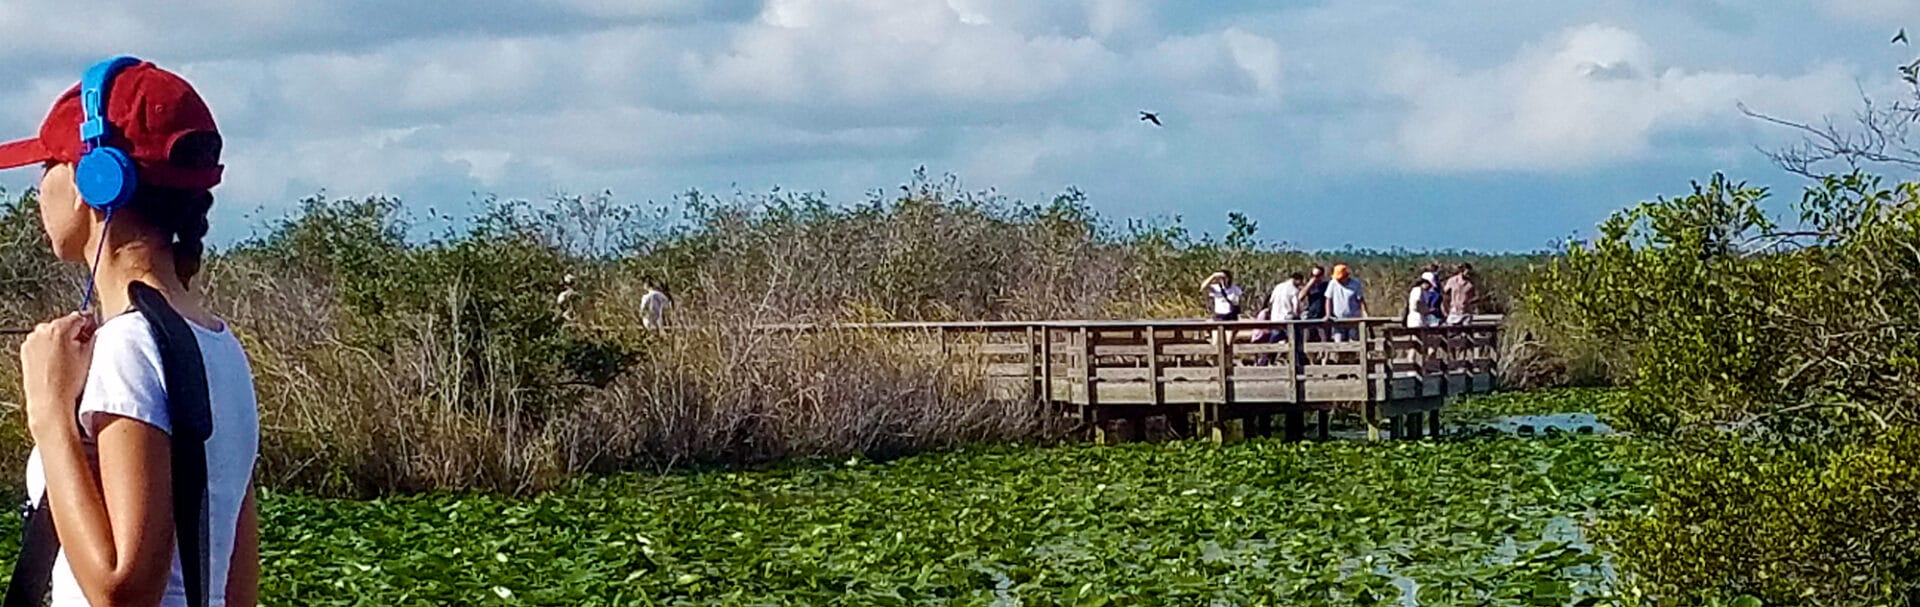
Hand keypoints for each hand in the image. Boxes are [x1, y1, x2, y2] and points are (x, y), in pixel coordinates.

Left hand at [20, 313, 96, 434]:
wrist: (50, 401)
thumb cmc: (69, 382)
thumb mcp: (90, 355)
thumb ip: (93, 335)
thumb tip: (93, 329)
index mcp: (58, 328)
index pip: (80, 317)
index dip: (90, 326)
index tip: (94, 333)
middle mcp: (41, 332)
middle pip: (64, 325)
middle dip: (74, 334)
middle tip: (82, 350)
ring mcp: (31, 342)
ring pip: (52, 334)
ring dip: (61, 342)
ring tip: (69, 360)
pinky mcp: (26, 352)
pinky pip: (42, 344)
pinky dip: (50, 350)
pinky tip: (58, 363)